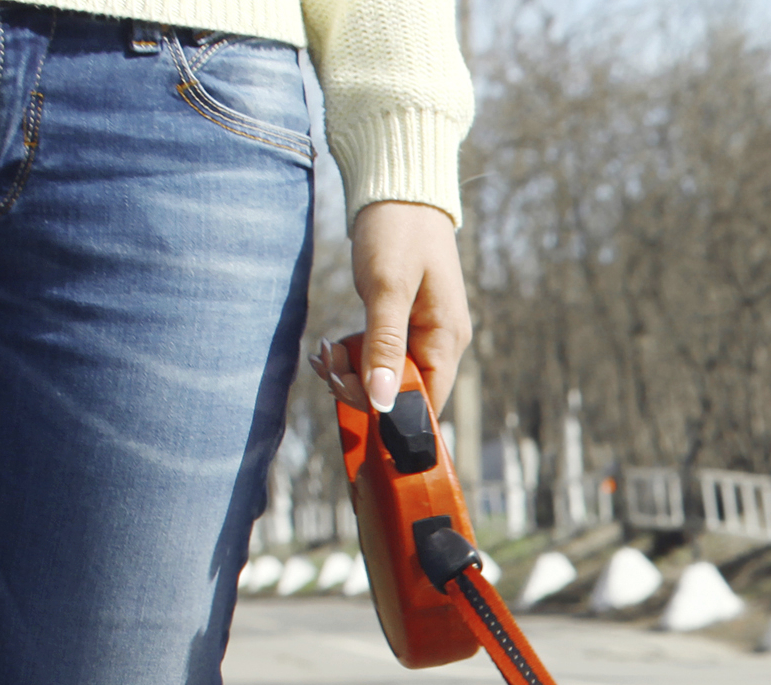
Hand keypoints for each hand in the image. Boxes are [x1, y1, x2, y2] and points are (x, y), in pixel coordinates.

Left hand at [310, 201, 471, 413]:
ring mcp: (422, 334)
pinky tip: (332, 346)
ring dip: (351, 373)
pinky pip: (379, 357)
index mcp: (446, 339)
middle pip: (402, 394)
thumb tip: (382, 403)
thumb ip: (384, 347)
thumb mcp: (387, 288)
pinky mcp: (403, 324)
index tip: (349, 393)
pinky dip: (354, 356)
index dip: (388, 410)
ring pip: (386, 378)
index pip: (427, 403)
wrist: (397, 187)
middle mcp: (441, 343)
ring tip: (324, 351)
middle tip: (326, 364)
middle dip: (359, 387)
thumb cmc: (397, 231)